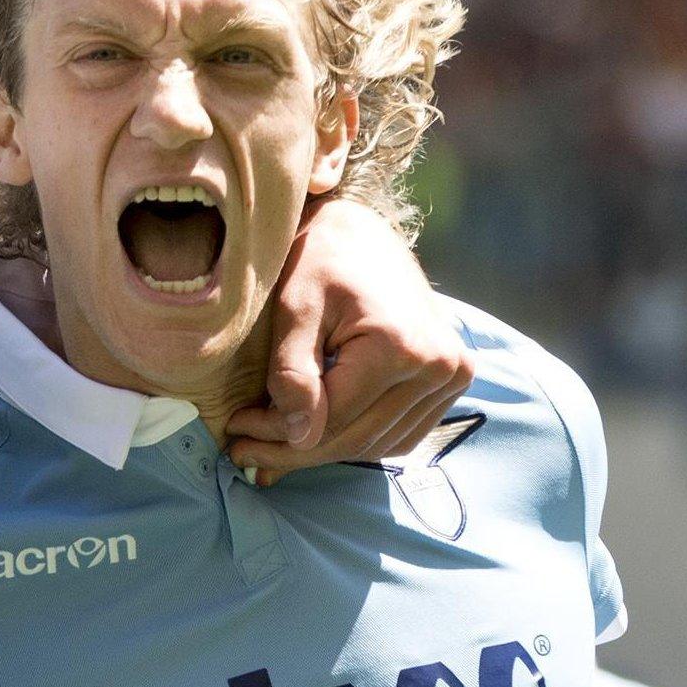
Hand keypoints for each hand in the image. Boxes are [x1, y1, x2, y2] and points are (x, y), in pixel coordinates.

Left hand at [227, 197, 473, 483]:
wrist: (362, 234)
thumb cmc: (320, 261)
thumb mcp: (294, 308)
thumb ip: (293, 372)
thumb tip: (299, 437)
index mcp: (400, 345)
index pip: (332, 417)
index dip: (278, 434)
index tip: (235, 433)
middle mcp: (438, 366)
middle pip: (355, 436)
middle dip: (294, 450)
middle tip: (244, 451)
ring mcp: (452, 375)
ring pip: (376, 443)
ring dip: (322, 452)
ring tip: (271, 448)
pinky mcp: (452, 380)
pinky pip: (400, 434)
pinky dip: (357, 441)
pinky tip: (317, 436)